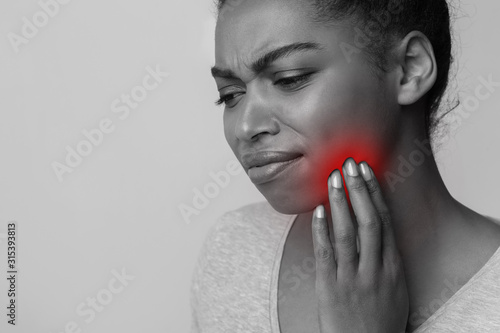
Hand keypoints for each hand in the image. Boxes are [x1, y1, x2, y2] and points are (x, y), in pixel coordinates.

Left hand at [311, 158, 408, 332]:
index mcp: (393, 267)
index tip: (366, 171)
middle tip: (349, 164)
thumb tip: (378, 229)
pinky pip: (325, 253)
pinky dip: (322, 230)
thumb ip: (388, 259)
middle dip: (358, 190)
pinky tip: (318, 210)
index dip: (374, 194)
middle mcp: (375, 269)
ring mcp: (352, 278)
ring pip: (347, 233)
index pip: (383, 221)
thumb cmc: (381, 319)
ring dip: (340, 202)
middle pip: (368, 221)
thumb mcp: (396, 288)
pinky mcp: (330, 287)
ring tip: (333, 178)